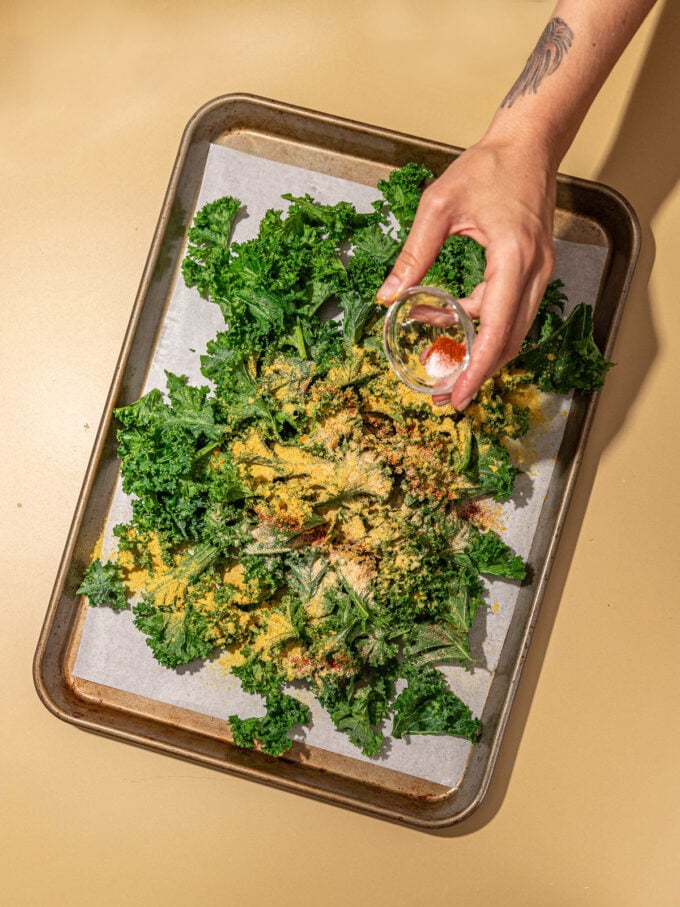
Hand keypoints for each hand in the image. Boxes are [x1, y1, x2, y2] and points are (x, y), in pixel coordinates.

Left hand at [377, 134, 556, 408]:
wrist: (528, 144)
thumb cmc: (488, 166)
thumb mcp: (439, 205)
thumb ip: (413, 253)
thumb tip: (387, 297)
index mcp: (514, 258)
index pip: (498, 329)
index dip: (477, 369)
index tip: (459, 397)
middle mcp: (534, 273)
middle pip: (509, 341)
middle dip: (477, 373)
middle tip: (444, 396)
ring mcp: (538, 274)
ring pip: (510, 331)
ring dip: (476, 350)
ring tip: (436, 360)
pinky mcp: (531, 271)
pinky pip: (506, 310)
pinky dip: (477, 322)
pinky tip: (441, 315)